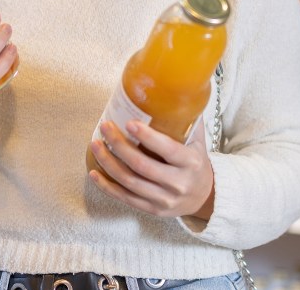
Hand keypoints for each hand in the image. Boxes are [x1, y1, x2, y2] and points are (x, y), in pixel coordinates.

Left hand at [88, 118, 215, 219]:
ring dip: (108, 163)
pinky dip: (107, 186)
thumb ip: (188, 120)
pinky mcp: (152, 209)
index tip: (129, 123)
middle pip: (142, 165)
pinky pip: (125, 198)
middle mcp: (178, 183)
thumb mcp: (198, 142)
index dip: (147, 137)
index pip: (167, 150)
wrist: (205, 197)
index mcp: (191, 163)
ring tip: (95, 145)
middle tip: (105, 127)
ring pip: (130, 182)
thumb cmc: (197, 163)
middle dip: (119, 145)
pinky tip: (94, 172)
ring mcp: (164, 200)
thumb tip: (176, 90)